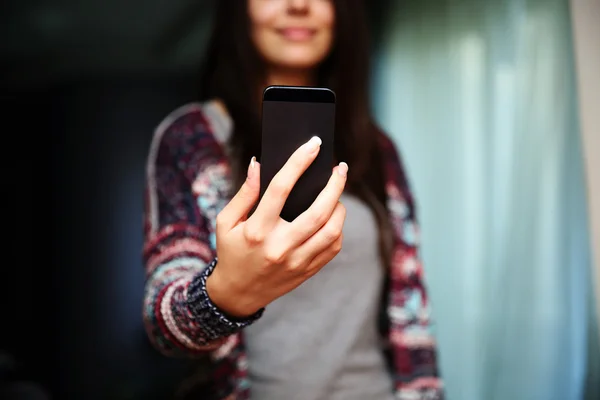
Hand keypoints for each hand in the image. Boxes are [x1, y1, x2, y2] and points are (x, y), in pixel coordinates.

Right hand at [206, 136, 347, 316]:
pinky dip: (338, 228)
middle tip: (340, 168)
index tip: (313, 144)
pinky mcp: (307, 271)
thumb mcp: (227, 222)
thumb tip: (259, 164)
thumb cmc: (231, 252)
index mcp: (257, 230)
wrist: (238, 294)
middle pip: (319, 211)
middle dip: (335, 185)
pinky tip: (332, 217)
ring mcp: (296, 262)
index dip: (299, 162)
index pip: (281, 188)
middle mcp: (280, 247)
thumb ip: (244, 193)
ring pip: (332, 230)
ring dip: (340, 207)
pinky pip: (333, 247)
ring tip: (337, 193)